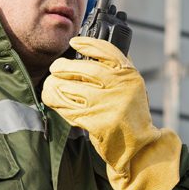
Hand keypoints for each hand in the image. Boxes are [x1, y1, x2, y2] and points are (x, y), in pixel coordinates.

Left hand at [42, 37, 181, 189]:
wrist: (139, 147)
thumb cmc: (131, 115)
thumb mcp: (132, 88)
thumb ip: (118, 69)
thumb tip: (91, 50)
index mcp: (129, 76)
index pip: (106, 51)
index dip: (87, 44)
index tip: (73, 42)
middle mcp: (120, 88)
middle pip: (83, 70)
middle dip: (63, 67)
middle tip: (54, 68)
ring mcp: (107, 106)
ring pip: (71, 89)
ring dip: (54, 86)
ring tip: (49, 85)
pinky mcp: (96, 123)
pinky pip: (69, 109)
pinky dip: (58, 104)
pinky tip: (53, 100)